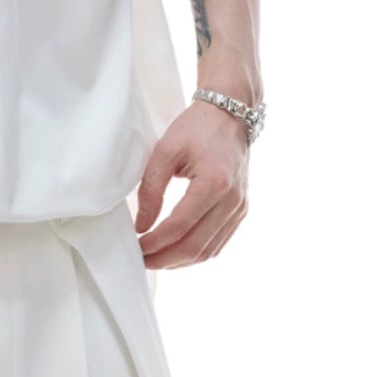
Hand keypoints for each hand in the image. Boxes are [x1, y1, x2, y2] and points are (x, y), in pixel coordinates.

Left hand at [134, 98, 250, 267]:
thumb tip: (141, 226)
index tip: (135, 247)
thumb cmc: (196, 128)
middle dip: (165, 259)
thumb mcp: (165, 151)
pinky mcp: (241, 210)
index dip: (154, 243)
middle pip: (195, 246)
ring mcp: (240, 208)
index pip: (179, 226)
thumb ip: (151, 190)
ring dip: (180, 261)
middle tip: (142, 261)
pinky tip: (176, 252)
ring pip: (209, 251)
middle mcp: (232, 201)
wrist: (230, 115)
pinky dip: (196, 252)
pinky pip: (219, 243)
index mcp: (213, 183)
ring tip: (156, 259)